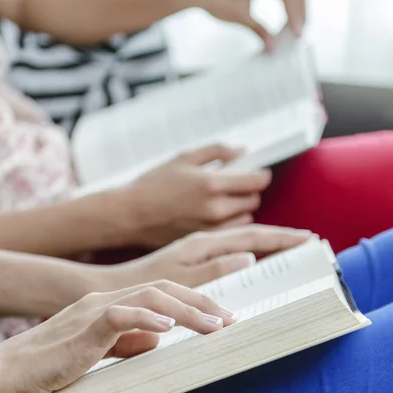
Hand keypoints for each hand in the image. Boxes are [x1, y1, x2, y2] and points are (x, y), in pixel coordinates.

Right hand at [0, 281, 234, 392]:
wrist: (7, 372)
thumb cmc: (51, 364)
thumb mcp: (99, 350)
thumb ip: (128, 340)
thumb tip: (160, 336)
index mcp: (111, 303)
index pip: (162, 293)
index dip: (195, 302)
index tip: (222, 318)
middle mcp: (105, 299)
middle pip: (164, 288)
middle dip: (202, 301)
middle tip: (231, 319)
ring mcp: (93, 310)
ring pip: (150, 296)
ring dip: (187, 310)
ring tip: (214, 325)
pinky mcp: (82, 328)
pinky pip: (119, 315)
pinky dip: (146, 317)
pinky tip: (169, 326)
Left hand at [110, 224, 311, 288]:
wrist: (119, 286)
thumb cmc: (147, 285)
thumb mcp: (181, 279)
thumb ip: (215, 269)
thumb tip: (249, 258)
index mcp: (204, 244)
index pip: (252, 237)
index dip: (281, 238)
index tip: (307, 238)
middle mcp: (203, 242)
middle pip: (251, 235)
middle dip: (280, 237)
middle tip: (308, 241)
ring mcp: (199, 248)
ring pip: (242, 242)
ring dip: (267, 243)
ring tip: (291, 247)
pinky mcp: (194, 258)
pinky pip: (230, 251)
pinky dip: (249, 252)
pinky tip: (257, 260)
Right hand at [128, 144, 271, 247]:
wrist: (131, 214)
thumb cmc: (154, 183)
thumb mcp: (184, 158)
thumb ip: (217, 151)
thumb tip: (242, 151)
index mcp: (211, 184)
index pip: (256, 181)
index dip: (261, 175)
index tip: (257, 173)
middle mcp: (215, 208)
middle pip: (253, 199)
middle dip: (248, 191)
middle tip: (235, 185)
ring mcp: (211, 228)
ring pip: (245, 217)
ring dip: (240, 208)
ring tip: (222, 200)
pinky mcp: (205, 241)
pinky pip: (232, 231)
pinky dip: (230, 222)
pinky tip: (215, 214)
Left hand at [194, 0, 307, 49]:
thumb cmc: (217, 0)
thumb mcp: (241, 18)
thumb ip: (260, 31)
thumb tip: (273, 47)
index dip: (295, 17)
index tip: (297, 34)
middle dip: (301, 11)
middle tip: (299, 32)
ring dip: (298, 6)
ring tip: (295, 26)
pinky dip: (291, 0)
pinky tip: (288, 16)